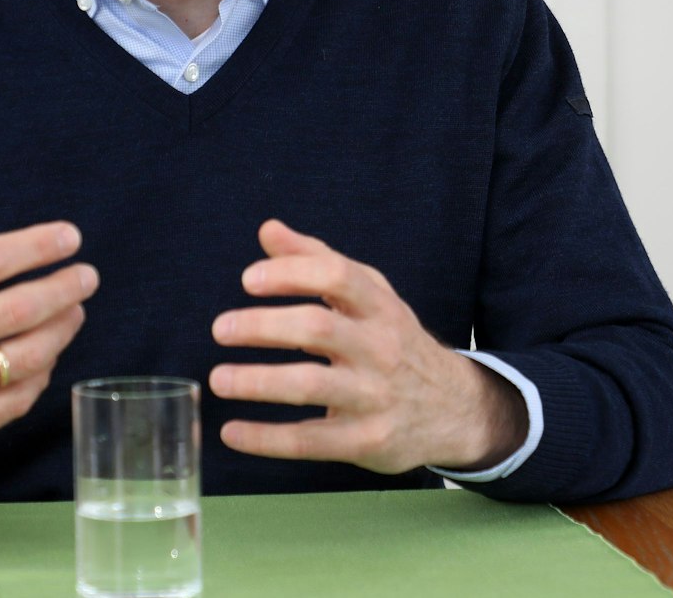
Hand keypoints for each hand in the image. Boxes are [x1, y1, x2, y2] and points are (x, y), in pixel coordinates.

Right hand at [0, 175, 99, 468]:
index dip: (38, 246)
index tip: (70, 238)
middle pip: (17, 309)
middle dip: (64, 288)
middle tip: (87, 277)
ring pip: (23, 358)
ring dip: (61, 331)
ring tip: (75, 312)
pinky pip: (13, 402)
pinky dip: (40, 376)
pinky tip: (46, 357)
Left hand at [208, 220, 526, 473]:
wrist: (455, 409)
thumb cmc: (395, 342)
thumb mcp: (371, 297)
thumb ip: (318, 261)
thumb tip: (268, 230)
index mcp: (379, 307)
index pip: (337, 276)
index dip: (290, 273)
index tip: (248, 280)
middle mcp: (380, 347)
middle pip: (318, 328)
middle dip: (263, 327)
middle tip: (220, 329)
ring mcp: (375, 396)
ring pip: (310, 386)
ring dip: (258, 382)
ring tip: (218, 379)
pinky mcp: (366, 441)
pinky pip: (310, 440)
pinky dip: (266, 438)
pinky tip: (231, 431)